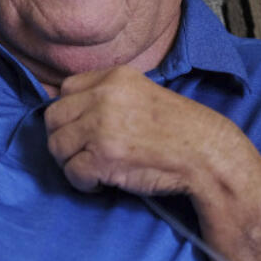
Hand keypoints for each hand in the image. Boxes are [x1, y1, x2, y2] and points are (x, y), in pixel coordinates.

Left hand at [45, 66, 246, 196]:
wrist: (206, 156)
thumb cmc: (180, 131)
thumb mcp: (143, 94)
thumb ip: (109, 96)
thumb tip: (71, 111)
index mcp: (115, 77)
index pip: (66, 89)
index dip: (70, 113)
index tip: (83, 130)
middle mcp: (103, 97)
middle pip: (53, 118)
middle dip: (64, 139)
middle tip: (84, 154)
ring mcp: (100, 127)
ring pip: (57, 147)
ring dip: (71, 163)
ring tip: (95, 170)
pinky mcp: (101, 158)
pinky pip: (71, 173)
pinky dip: (83, 183)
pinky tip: (102, 184)